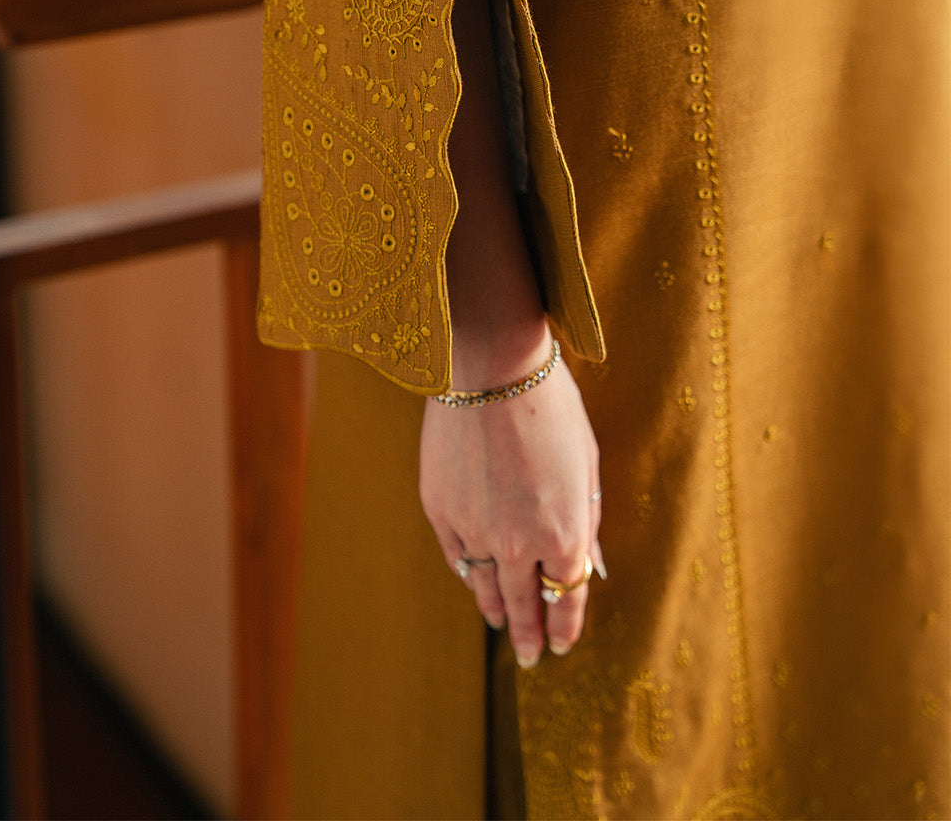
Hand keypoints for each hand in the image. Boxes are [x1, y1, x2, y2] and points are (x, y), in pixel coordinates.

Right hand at [419, 325, 602, 667]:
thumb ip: (584, 516)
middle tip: (530, 658)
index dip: (566, 626)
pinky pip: (456, 556)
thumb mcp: (586, 463)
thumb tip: (585, 558)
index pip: (568, 598)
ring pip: (485, 588)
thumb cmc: (550, 406)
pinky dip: (466, 571)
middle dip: (530, 636)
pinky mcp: (440, 510)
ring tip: (501, 624)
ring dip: (496, 611)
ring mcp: (474, 531)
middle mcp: (517, 544)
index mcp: (564, 533)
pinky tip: (471, 578)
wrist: (491, 369)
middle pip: (525, 606)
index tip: (562, 644)